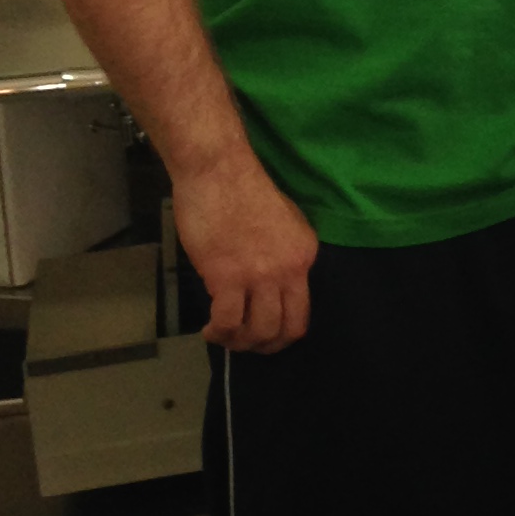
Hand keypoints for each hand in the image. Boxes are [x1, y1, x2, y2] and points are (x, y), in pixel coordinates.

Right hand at [171, 150, 318, 352]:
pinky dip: (219, 332)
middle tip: (244, 343)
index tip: (262, 330)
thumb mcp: (283, 222)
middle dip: (264, 345)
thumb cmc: (241, 190)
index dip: (281, 330)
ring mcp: (261, 275)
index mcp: (305, 255)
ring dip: (240, 343)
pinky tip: (209, 329)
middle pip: (287, 329)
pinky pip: (228, 321)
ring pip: (260, 331)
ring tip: (223, 335)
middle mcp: (290, 270)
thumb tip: (268, 284)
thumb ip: (281, 255)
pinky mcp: (228, 277)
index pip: (302, 311)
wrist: (218, 170)